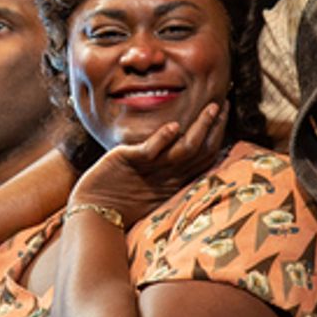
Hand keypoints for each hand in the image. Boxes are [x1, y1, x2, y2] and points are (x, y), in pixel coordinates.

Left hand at [69, 101, 227, 225]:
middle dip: (215, 127)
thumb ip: (165, 166)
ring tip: (211, 109)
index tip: (223, 110)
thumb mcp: (150, 182)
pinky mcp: (130, 162)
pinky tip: (173, 126)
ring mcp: (151, 170)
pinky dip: (162, 139)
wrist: (94, 211)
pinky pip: (150, 151)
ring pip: (184, 150)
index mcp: (175, 181)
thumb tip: (177, 141)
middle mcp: (168, 177)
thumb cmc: (119, 196)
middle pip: (200, 151)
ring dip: (200, 128)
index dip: (216, 134)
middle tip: (223, 104)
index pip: (204, 156)